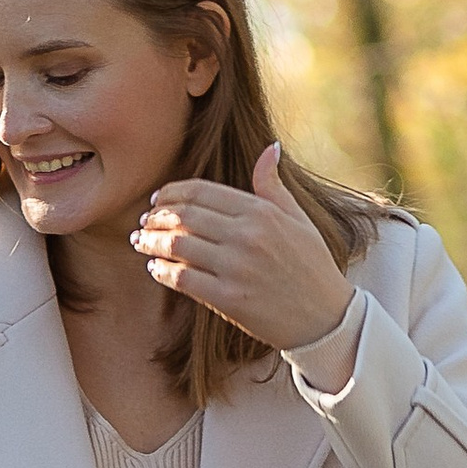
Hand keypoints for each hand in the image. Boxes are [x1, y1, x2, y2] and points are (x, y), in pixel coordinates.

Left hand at [131, 142, 356, 353]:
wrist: (325, 318)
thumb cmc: (312, 267)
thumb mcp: (299, 219)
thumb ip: (274, 186)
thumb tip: (269, 148)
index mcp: (261, 212)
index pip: (201, 192)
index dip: (171, 193)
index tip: (157, 200)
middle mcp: (247, 236)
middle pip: (184, 216)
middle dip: (155, 217)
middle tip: (144, 222)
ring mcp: (236, 268)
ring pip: (177, 246)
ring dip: (151, 242)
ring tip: (140, 242)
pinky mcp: (229, 299)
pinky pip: (183, 279)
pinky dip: (162, 271)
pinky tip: (155, 268)